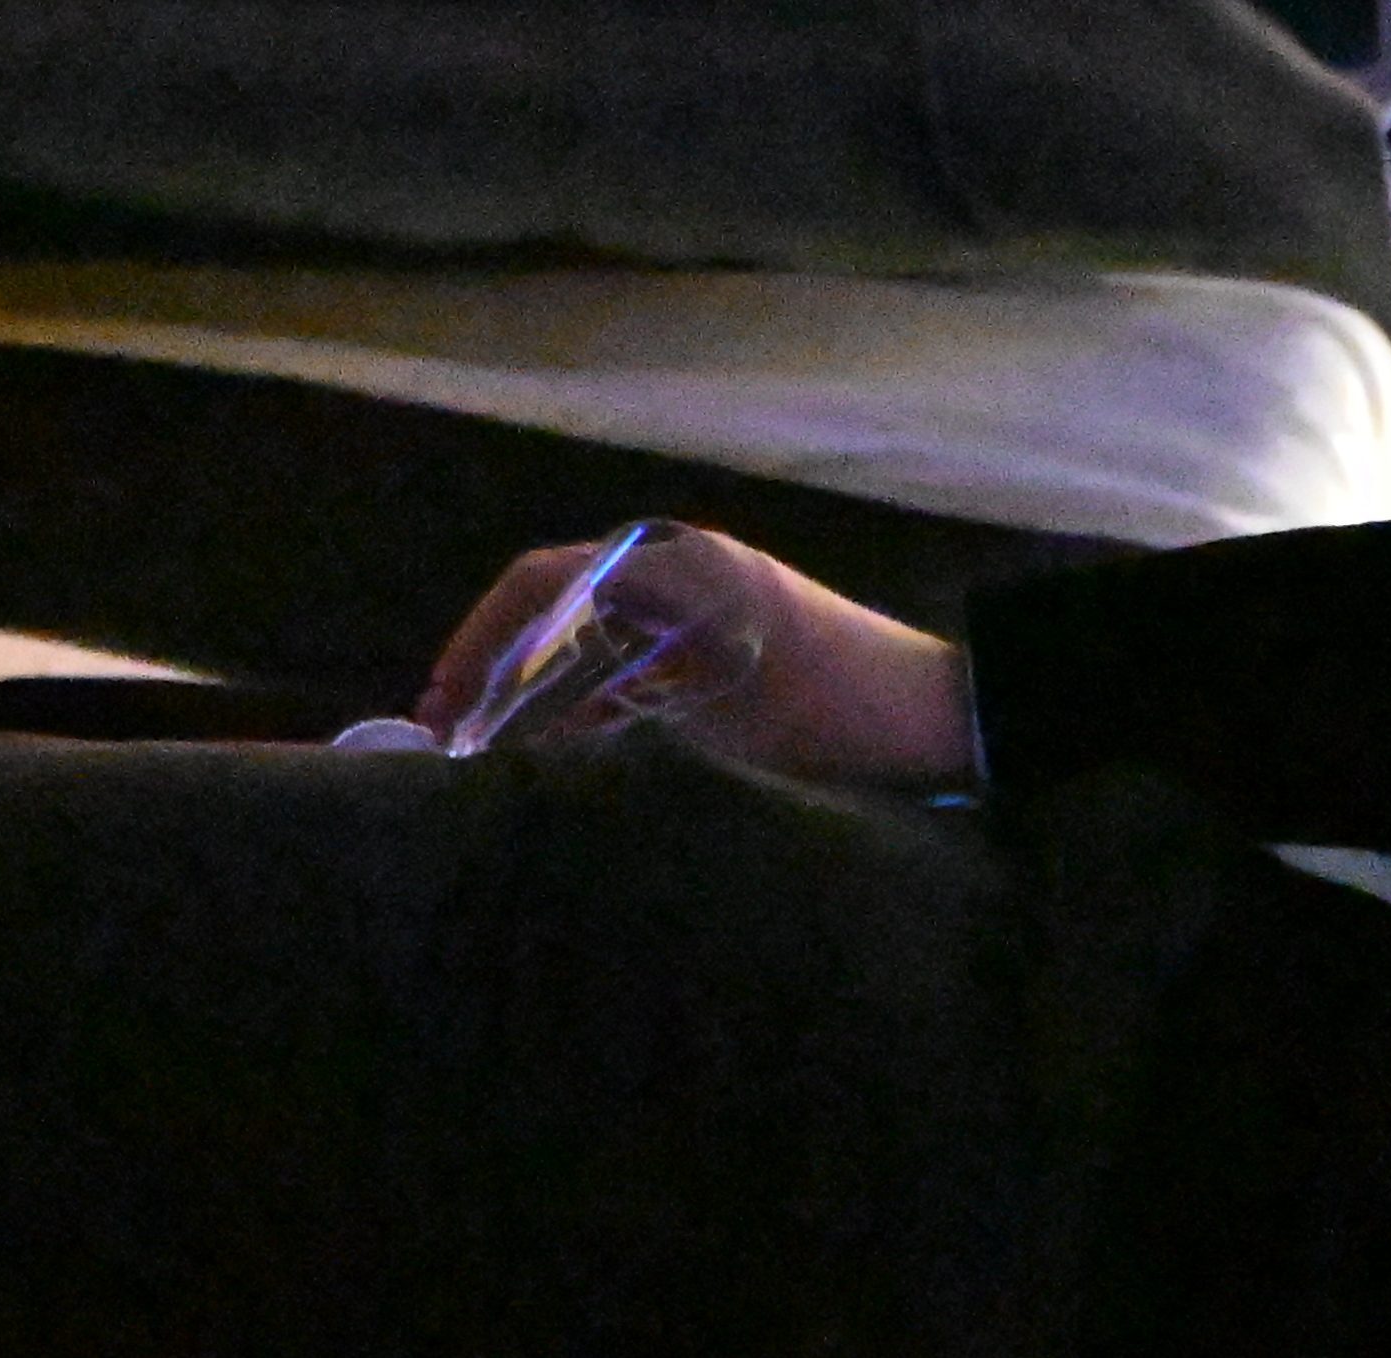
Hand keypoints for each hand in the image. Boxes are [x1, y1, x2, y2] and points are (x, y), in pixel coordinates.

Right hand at [417, 528, 975, 785]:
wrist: (946, 721)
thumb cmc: (840, 716)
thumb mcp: (722, 728)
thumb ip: (622, 724)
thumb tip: (533, 745)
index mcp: (676, 570)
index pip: (542, 584)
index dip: (480, 639)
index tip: (444, 699)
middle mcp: (684, 574)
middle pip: (559, 611)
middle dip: (501, 671)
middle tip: (452, 737)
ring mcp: (709, 608)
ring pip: (597, 643)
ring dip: (544, 693)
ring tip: (493, 753)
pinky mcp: (732, 649)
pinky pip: (641, 668)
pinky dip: (598, 705)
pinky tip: (565, 754)